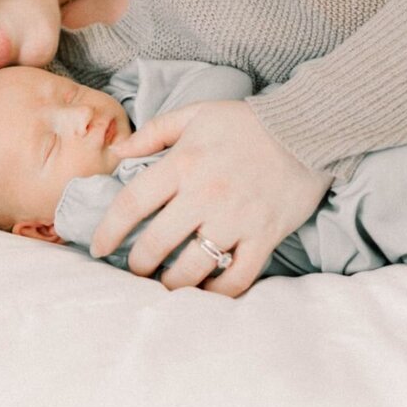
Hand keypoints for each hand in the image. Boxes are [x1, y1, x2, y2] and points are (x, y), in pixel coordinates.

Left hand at [90, 100, 331, 296]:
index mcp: (183, 163)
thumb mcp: (196, 114)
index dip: (109, 230)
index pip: (132, 203)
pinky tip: (206, 289)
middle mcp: (205, 195)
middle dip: (138, 264)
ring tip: (166, 283)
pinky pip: (236, 278)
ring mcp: (236, 220)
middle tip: (135, 269)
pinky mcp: (264, 237)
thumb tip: (119, 152)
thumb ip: (154, 132)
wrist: (307, 129)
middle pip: (156, 244)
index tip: (99, 247)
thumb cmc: (246, 122)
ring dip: (172, 283)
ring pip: (192, 269)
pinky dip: (217, 291)